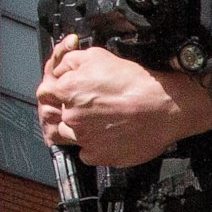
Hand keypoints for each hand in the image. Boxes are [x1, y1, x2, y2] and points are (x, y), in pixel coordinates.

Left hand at [38, 35, 211, 166]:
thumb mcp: (99, 56)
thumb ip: (70, 61)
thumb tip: (59, 68)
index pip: (46, 94)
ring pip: (72, 136)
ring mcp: (86, 139)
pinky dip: (96, 147)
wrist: (164, 107)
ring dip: (82, 130)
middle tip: (93, 109)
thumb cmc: (136, 81)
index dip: (57, 93)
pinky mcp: (101, 156)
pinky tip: (111, 136)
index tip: (68, 95)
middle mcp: (73, 117)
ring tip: (103, 123)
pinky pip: (88, 154)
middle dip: (72, 112)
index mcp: (68, 91)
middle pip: (59, 117)